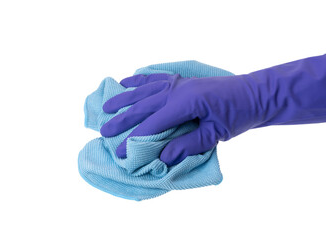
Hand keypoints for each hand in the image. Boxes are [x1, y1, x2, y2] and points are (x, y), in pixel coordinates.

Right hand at [100, 73, 264, 165]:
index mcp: (185, 103)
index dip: (135, 139)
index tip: (121, 152)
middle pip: (143, 106)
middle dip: (122, 120)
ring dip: (124, 98)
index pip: (153, 124)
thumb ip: (187, 145)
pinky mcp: (181, 80)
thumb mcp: (215, 135)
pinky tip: (127, 80)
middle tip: (104, 131)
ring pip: (144, 90)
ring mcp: (178, 82)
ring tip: (107, 106)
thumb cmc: (238, 115)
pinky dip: (140, 80)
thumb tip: (162, 158)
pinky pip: (155, 78)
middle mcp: (177, 89)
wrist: (254, 94)